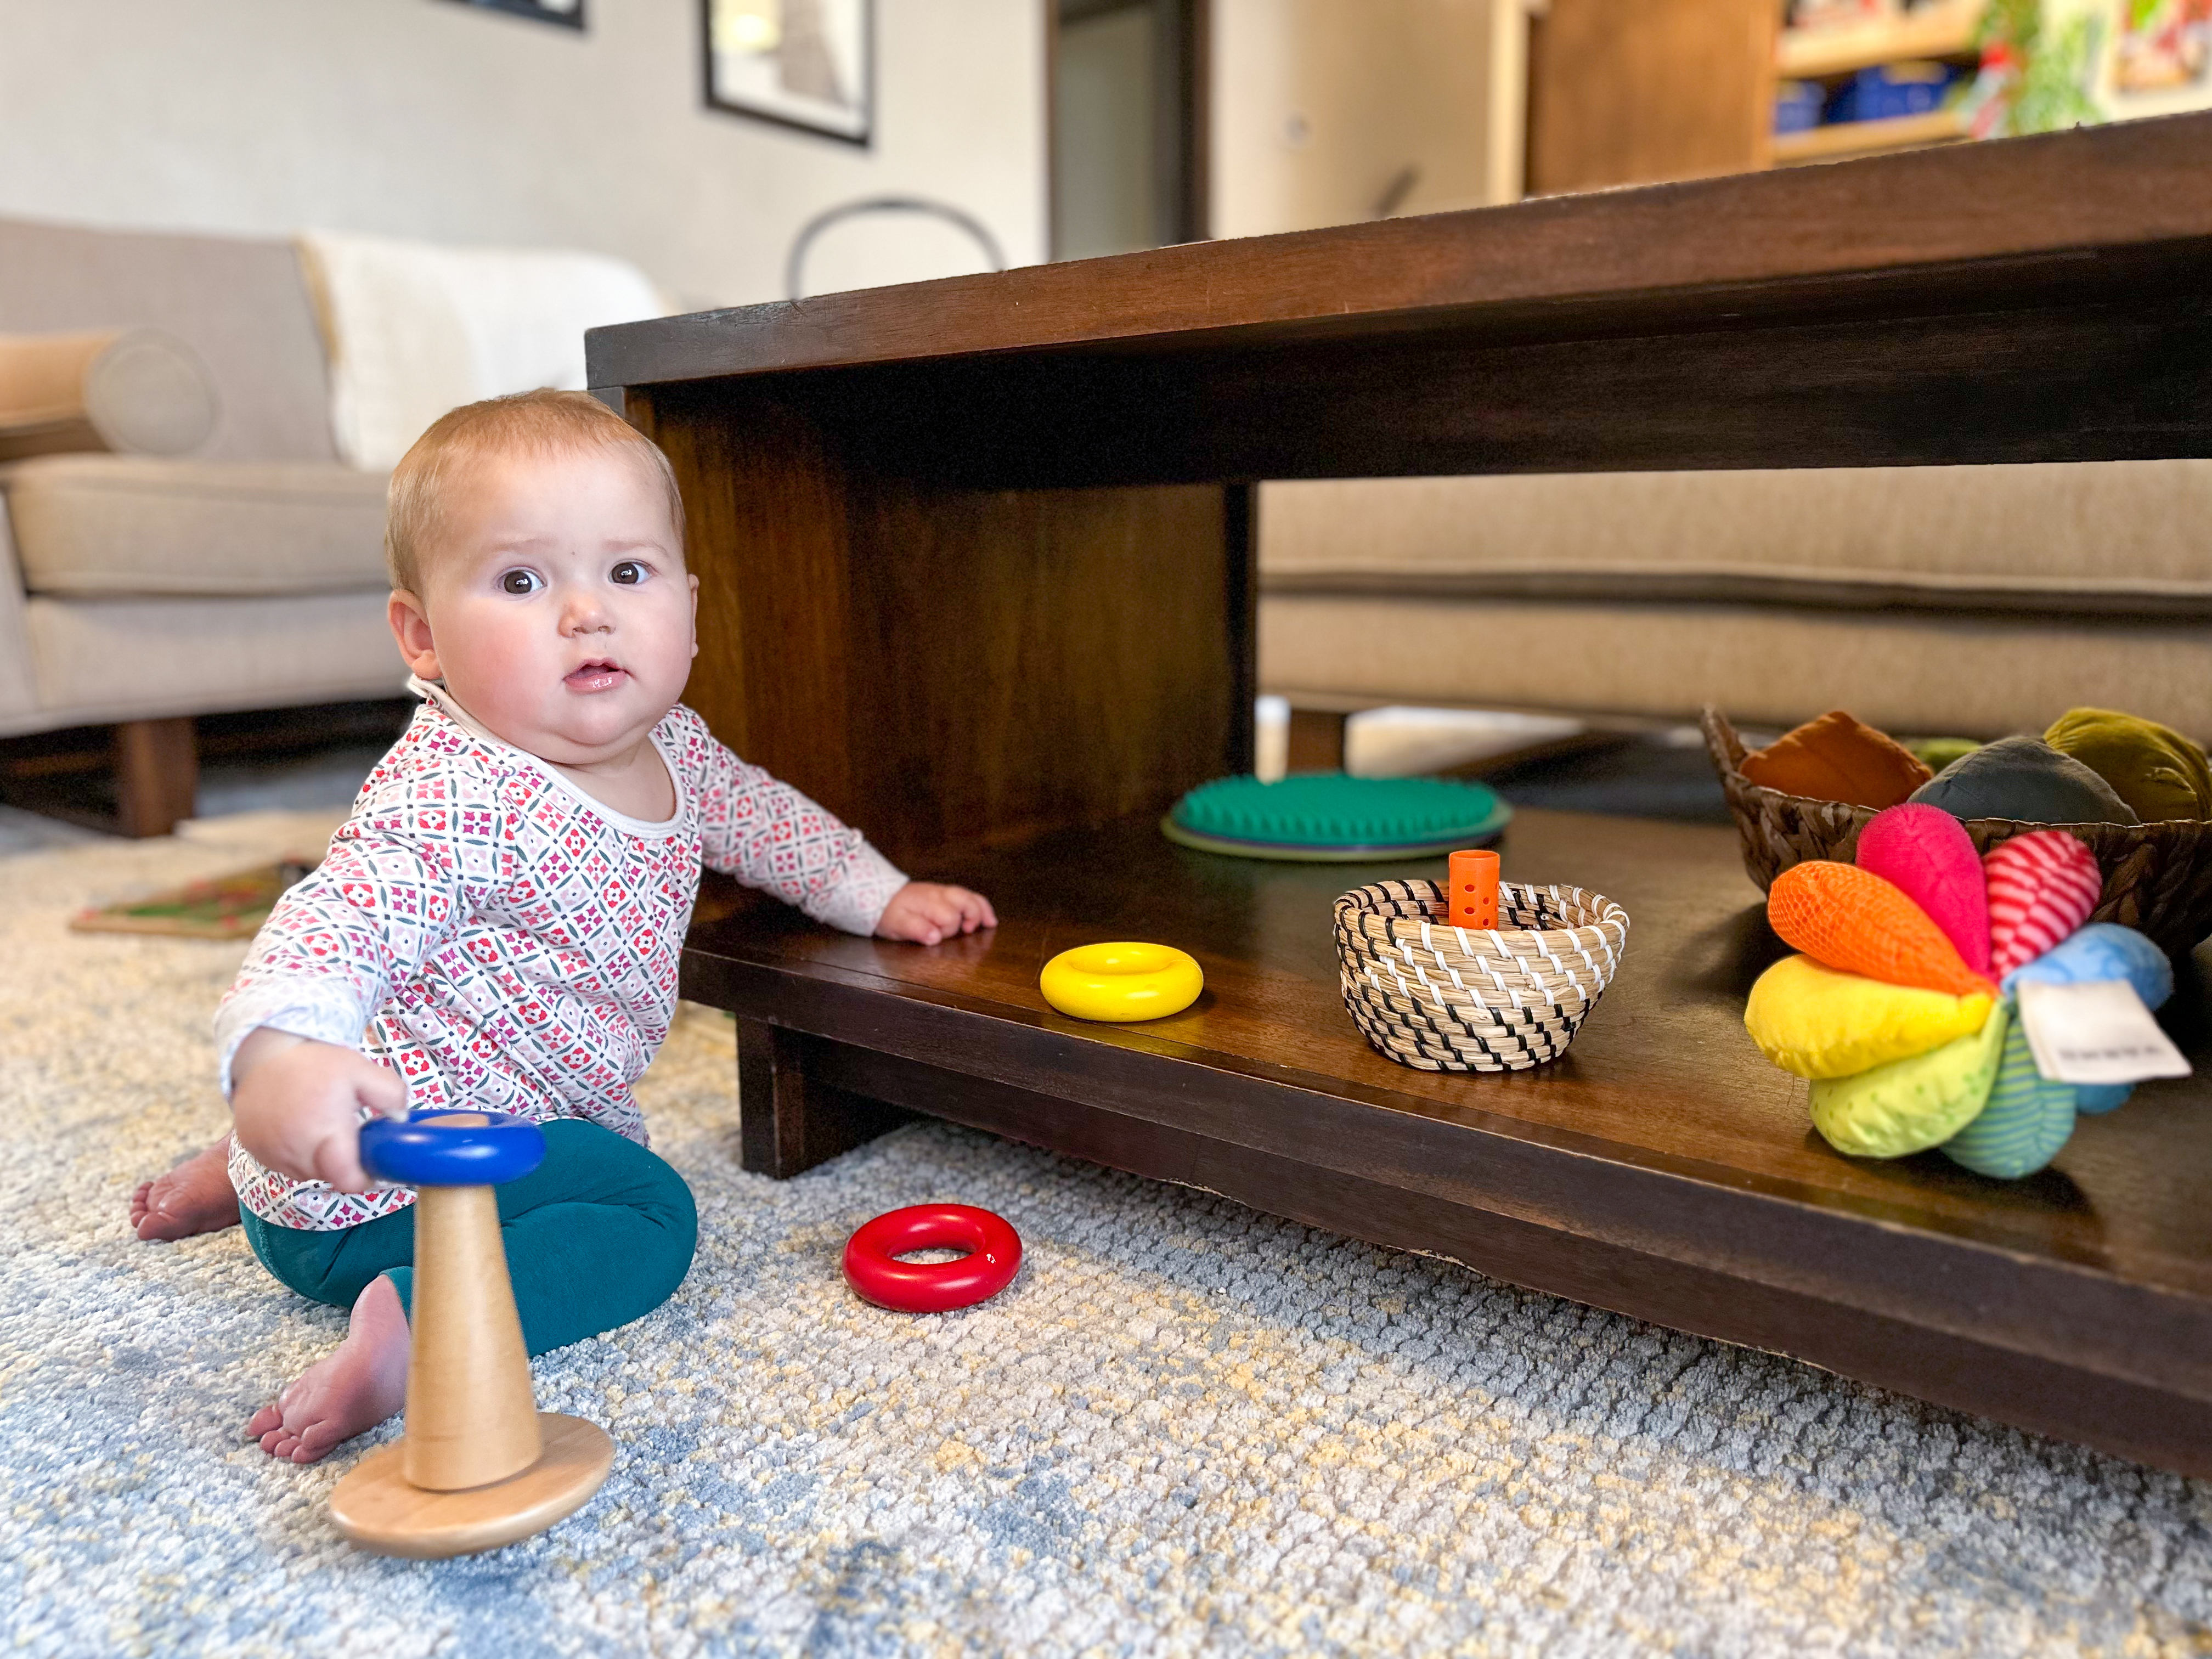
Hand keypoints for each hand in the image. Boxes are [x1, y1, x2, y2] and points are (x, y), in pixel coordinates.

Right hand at [229, 1028, 406, 1192]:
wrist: (264, 1056)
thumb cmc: (316, 1064)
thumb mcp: (361, 1069)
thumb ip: (390, 1094)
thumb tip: (401, 1120)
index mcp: (325, 1130)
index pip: (346, 1179)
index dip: (363, 1178)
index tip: (372, 1166)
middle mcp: (296, 1148)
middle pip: (329, 1176)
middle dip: (343, 1163)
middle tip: (347, 1136)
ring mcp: (272, 1153)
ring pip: (306, 1173)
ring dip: (319, 1159)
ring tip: (320, 1127)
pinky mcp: (255, 1151)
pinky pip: (284, 1165)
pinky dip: (296, 1155)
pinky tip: (299, 1129)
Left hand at [876, 881, 997, 945]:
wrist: (878, 897)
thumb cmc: (887, 912)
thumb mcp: (897, 924)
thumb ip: (916, 929)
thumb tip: (935, 937)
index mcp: (930, 902)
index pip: (950, 918)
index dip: (947, 931)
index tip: (936, 938)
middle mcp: (940, 894)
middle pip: (967, 901)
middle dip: (973, 916)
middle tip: (970, 931)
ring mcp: (942, 892)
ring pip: (969, 896)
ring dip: (981, 909)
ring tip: (991, 922)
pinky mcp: (942, 893)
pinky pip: (965, 896)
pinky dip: (977, 904)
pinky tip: (983, 914)